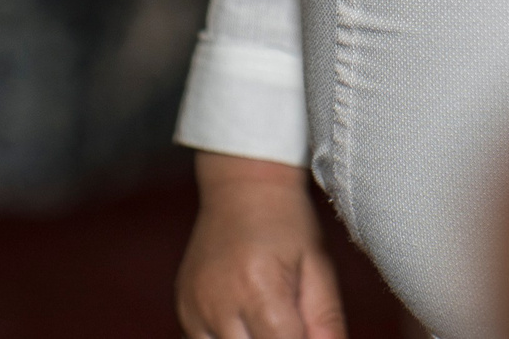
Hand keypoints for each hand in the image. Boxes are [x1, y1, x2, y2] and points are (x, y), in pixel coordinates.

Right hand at [178, 152, 347, 338]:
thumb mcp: (318, 266)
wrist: (242, 186)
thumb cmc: (286, 223)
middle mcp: (219, 302)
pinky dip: (227, 337)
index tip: (304, 325)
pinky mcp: (182, 307)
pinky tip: (244, 319)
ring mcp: (194, 307)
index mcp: (258, 288)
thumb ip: (325, 321)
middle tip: (288, 318)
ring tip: (265, 316)